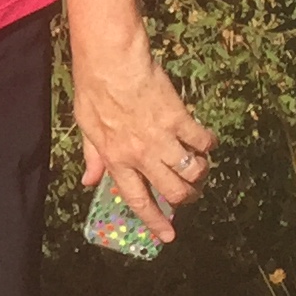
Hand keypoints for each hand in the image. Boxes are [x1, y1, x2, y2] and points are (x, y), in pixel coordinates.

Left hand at [72, 40, 216, 243]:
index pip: (137, 199)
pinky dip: (208, 144)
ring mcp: (161, 137)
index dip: (155, 221)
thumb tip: (89, 181)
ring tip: (198, 167)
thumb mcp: (86, 126)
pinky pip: (203, 142)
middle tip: (189, 193)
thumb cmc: (94, 89)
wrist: (112, 60)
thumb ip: (92, 157)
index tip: (168, 236)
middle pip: (174, 191)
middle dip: (186, 198)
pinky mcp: (179, 118)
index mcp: (116, 158)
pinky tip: (206, 141)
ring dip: (200, 173)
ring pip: (193, 171)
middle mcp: (141, 154)